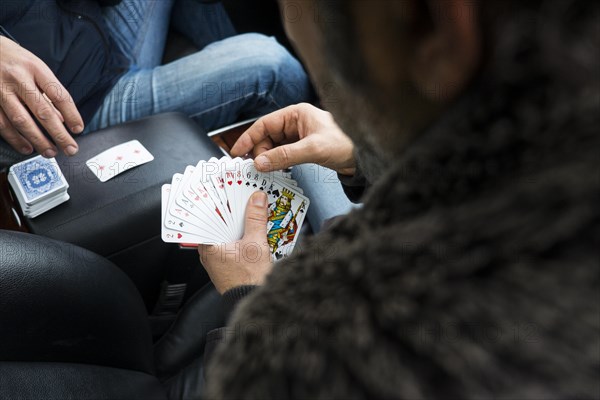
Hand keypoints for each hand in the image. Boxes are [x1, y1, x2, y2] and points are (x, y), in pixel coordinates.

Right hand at [0, 36, 83, 156]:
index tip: (78, 129)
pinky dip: (16, 139)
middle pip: (43, 111)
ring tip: (51, 152)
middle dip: (59, 134)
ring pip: (22, 120)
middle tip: (70, 148)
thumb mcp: (36, 68)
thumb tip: (63, 120)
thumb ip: (49, 92)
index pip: (59, 94)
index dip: (71, 114)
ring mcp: (0, 89)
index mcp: (35, 68)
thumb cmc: (15, 61)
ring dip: (38, 140)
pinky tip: (27, 147)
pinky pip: (2, 124)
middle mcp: (17, 78)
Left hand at [198, 192, 272, 293]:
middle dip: (230, 207)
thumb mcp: (255, 244)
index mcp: (208, 244)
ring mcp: (216, 257)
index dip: (217, 199)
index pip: (208, 214)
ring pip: (225, 230)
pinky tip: (251, 225)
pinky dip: (239, 231)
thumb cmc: (248, 279)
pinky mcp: (226, 262)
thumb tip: (257, 199)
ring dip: (236, 219)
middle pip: (218, 221)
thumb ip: (256, 219)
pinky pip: (230, 240)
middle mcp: (207, 251)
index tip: (225, 186)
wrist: (252, 300)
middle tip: (240, 192)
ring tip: (248, 205)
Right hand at [231, 103, 355, 175]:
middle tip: (256, 167)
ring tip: (266, 170)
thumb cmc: (345, 144)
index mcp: (296, 113)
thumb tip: (260, 163)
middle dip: (260, 152)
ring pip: (273, 147)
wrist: (364, 157)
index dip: (249, 138)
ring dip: (268, 159)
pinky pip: (282, 155)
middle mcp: (295, 122)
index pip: (265, 124)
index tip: (237, 152)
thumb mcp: (313, 149)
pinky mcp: (302, 148)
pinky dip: (277, 162)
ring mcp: (298, 136)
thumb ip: (285, 156)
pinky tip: (277, 170)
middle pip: (267, 137)